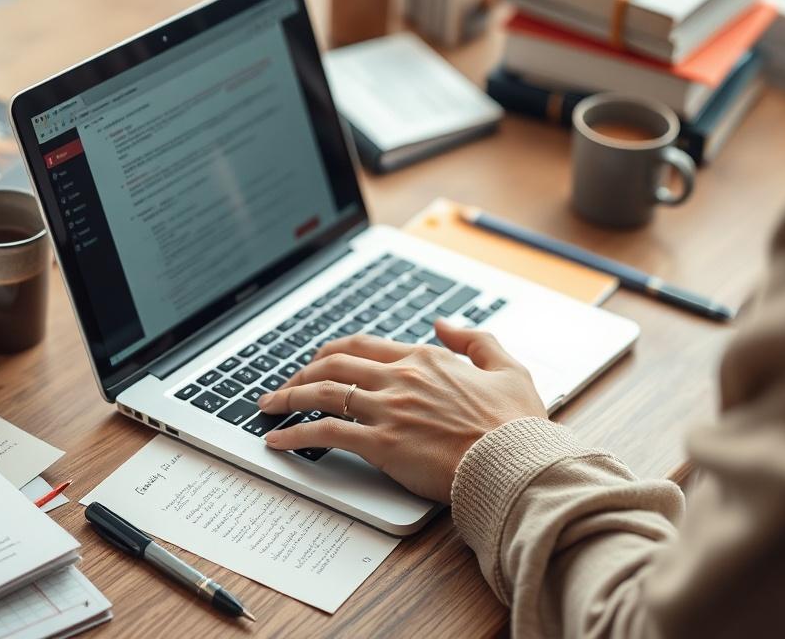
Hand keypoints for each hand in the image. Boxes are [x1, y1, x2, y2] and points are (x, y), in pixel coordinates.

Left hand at [258, 321, 546, 502]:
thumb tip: (444, 321)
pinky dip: (296, 433)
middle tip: (285, 385)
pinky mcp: (381, 443)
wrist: (515, 463)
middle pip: (334, 363)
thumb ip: (474, 339)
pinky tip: (278, 440)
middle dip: (302, 372)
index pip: (364, 346)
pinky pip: (326, 432)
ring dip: (289, 397)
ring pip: (323, 392)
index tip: (318, 362)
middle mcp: (401, 378)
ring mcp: (388, 409)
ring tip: (268, 406)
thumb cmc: (516, 424)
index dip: (333, 352)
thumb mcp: (507, 368)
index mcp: (425, 359)